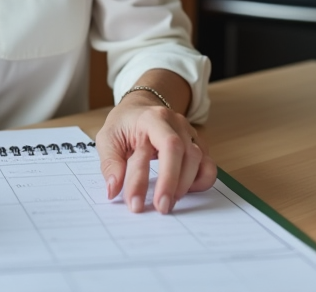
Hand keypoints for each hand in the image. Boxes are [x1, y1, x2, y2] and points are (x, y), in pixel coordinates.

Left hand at [94, 95, 216, 214]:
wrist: (142, 107)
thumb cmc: (124, 123)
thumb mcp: (107, 138)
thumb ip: (110, 163)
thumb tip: (113, 190)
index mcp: (151, 118)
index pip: (154, 148)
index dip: (144, 179)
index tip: (135, 203)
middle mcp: (175, 123)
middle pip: (182, 153)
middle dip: (171, 184)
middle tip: (160, 208)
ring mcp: (189, 133)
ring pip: (198, 159)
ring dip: (184, 185)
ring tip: (167, 202)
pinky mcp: (197, 145)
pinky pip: (208, 165)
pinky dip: (201, 181)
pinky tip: (185, 191)